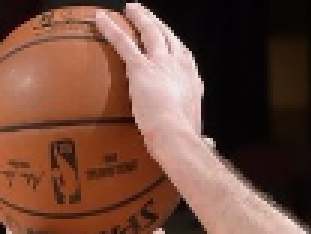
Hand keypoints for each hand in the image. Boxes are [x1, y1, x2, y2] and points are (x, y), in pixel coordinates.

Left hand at [95, 4, 202, 153]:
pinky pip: (124, 43)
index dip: (174, 46)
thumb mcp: (197, 132)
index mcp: (193, 80)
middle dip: (155, 22)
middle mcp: (180, 65)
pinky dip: (110, 29)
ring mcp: (161, 63)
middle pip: (167, 35)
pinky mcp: (141, 68)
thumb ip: (201, 134)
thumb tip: (209, 142)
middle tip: (143, 13)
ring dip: (139, 16)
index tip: (168, 39)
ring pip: (149, 31)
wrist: (176, 135)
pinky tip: (100, 19)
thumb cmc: (185, 138)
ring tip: (129, 7)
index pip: (183, 55)